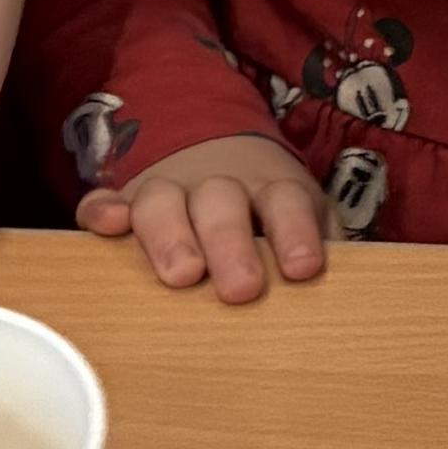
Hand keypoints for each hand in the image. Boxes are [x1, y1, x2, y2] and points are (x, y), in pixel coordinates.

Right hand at [80, 128, 330, 301]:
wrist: (219, 150)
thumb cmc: (270, 213)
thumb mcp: (306, 220)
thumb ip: (321, 249)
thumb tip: (345, 298)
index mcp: (272, 188)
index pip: (286, 202)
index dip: (295, 232)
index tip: (303, 268)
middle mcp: (219, 184)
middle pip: (221, 202)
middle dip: (230, 244)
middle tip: (241, 290)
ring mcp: (169, 188)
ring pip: (164, 201)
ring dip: (170, 235)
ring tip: (180, 276)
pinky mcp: (126, 200)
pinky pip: (106, 200)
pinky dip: (103, 210)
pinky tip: (104, 227)